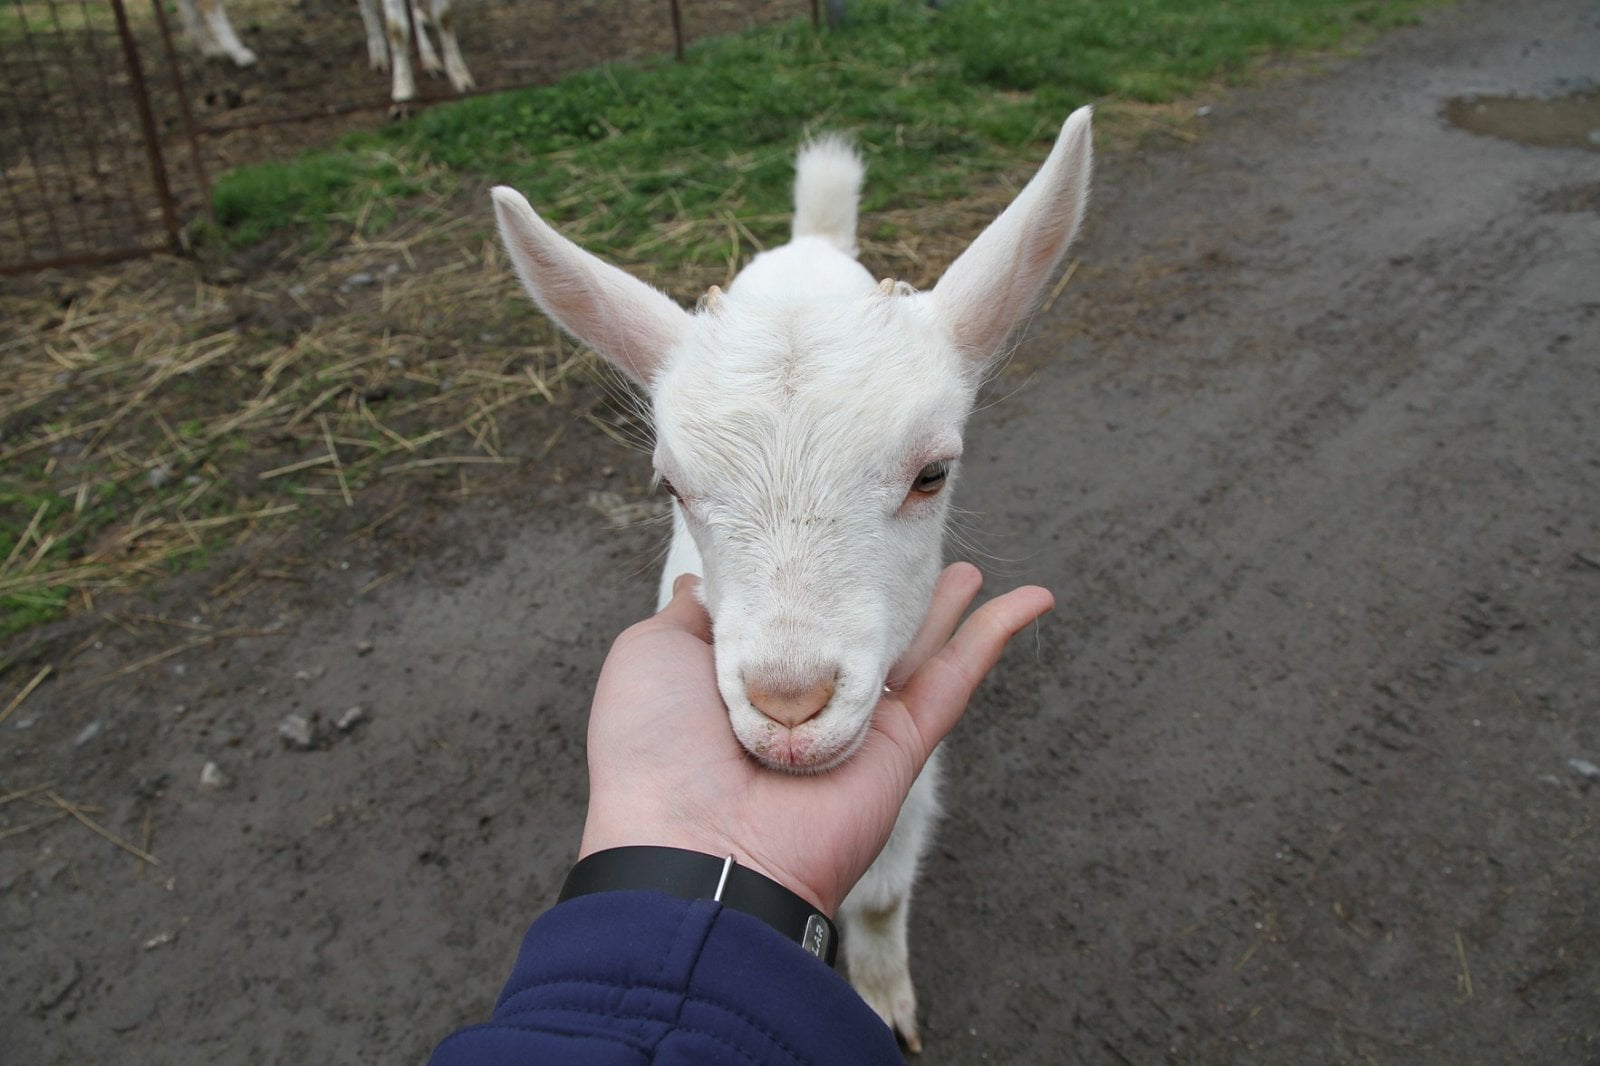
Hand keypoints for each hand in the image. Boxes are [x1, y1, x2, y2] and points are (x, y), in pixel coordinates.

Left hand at [579, 562, 1053, 914]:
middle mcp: (801, 697)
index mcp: (740, 677)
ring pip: (915, 648)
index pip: (787, 611)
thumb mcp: (649, 655)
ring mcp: (855, 721)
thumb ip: (691, 613)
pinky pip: (958, 681)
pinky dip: (996, 637)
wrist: (690, 844)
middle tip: (907, 544)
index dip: (809, 569)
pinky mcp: (901, 744)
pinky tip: (1033, 599)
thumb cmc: (655, 749)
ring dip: (946, 606)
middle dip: (882, 588)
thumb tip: (703, 581)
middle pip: (857, 628)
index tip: (826, 521)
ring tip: (968, 565)